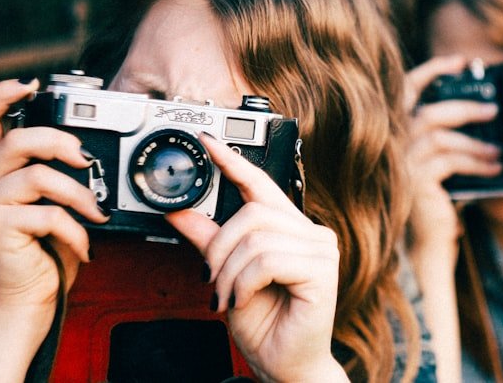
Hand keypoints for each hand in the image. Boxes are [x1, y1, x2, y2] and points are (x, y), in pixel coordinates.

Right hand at [0, 79, 107, 379]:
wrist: (28, 301)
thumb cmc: (45, 252)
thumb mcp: (52, 205)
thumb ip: (56, 175)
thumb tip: (87, 150)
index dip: (3, 94)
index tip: (33, 85)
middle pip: (15, 139)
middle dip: (59, 142)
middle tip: (87, 160)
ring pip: (37, 175)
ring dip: (78, 195)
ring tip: (96, 214)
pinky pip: (47, 213)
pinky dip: (76, 230)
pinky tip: (84, 245)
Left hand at [166, 133, 346, 382]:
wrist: (284, 364)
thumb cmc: (264, 322)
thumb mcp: (225, 275)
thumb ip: (208, 240)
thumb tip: (179, 210)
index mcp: (290, 228)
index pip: (261, 184)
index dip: (234, 162)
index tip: (207, 141)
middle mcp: (310, 232)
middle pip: (252, 212)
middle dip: (219, 248)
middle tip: (210, 281)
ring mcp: (321, 250)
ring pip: (256, 238)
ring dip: (228, 272)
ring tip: (226, 297)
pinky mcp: (322, 271)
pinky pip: (267, 261)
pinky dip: (244, 283)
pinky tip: (243, 300)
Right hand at [405, 56, 501, 247]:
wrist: (427, 243)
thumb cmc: (436, 200)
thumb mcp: (440, 162)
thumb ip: (447, 137)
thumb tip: (482, 112)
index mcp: (396, 133)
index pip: (406, 90)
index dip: (432, 70)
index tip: (461, 61)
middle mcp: (393, 144)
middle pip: (429, 112)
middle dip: (465, 108)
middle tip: (493, 110)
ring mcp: (401, 162)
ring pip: (441, 137)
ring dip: (475, 142)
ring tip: (499, 151)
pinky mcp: (415, 181)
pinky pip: (449, 161)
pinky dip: (476, 162)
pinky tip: (494, 168)